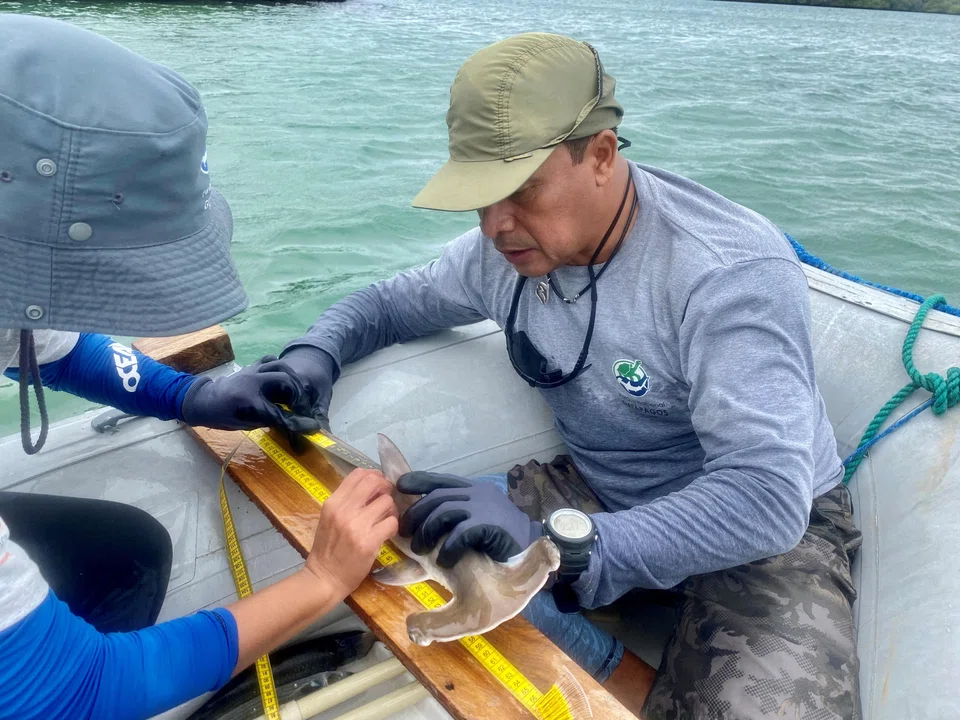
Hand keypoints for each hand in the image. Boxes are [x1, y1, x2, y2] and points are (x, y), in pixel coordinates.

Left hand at [180, 355, 320, 432]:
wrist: (203, 400)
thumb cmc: (223, 416)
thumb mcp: (247, 424)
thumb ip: (272, 420)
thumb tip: (296, 425)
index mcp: (247, 401)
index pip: (278, 413)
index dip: (297, 422)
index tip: (311, 428)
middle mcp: (251, 381)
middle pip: (285, 381)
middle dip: (298, 395)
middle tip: (302, 408)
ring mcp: (252, 370)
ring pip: (280, 366)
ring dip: (293, 379)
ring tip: (296, 392)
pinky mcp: (252, 366)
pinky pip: (270, 360)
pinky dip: (280, 368)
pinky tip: (283, 378)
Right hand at [305, 468, 398, 597]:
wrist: (324, 578)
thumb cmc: (327, 549)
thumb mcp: (329, 518)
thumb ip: (347, 502)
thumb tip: (373, 487)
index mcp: (333, 503)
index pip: (358, 474)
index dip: (374, 476)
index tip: (379, 486)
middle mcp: (344, 510)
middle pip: (374, 482)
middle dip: (386, 488)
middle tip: (386, 500)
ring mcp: (357, 525)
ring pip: (387, 502)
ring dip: (391, 510)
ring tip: (385, 520)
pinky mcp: (369, 541)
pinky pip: (392, 522)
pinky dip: (393, 527)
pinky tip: (386, 533)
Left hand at [397, 472, 541, 568]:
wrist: (533, 549)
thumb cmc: (502, 540)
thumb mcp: (477, 523)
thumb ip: (457, 519)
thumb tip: (425, 527)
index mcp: (474, 490)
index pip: (441, 480)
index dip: (419, 481)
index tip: (399, 485)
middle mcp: (478, 493)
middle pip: (437, 497)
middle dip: (416, 515)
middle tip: (406, 534)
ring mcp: (484, 506)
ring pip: (444, 511)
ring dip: (427, 532)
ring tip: (421, 550)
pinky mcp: (490, 524)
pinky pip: (460, 533)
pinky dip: (448, 548)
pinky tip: (445, 561)